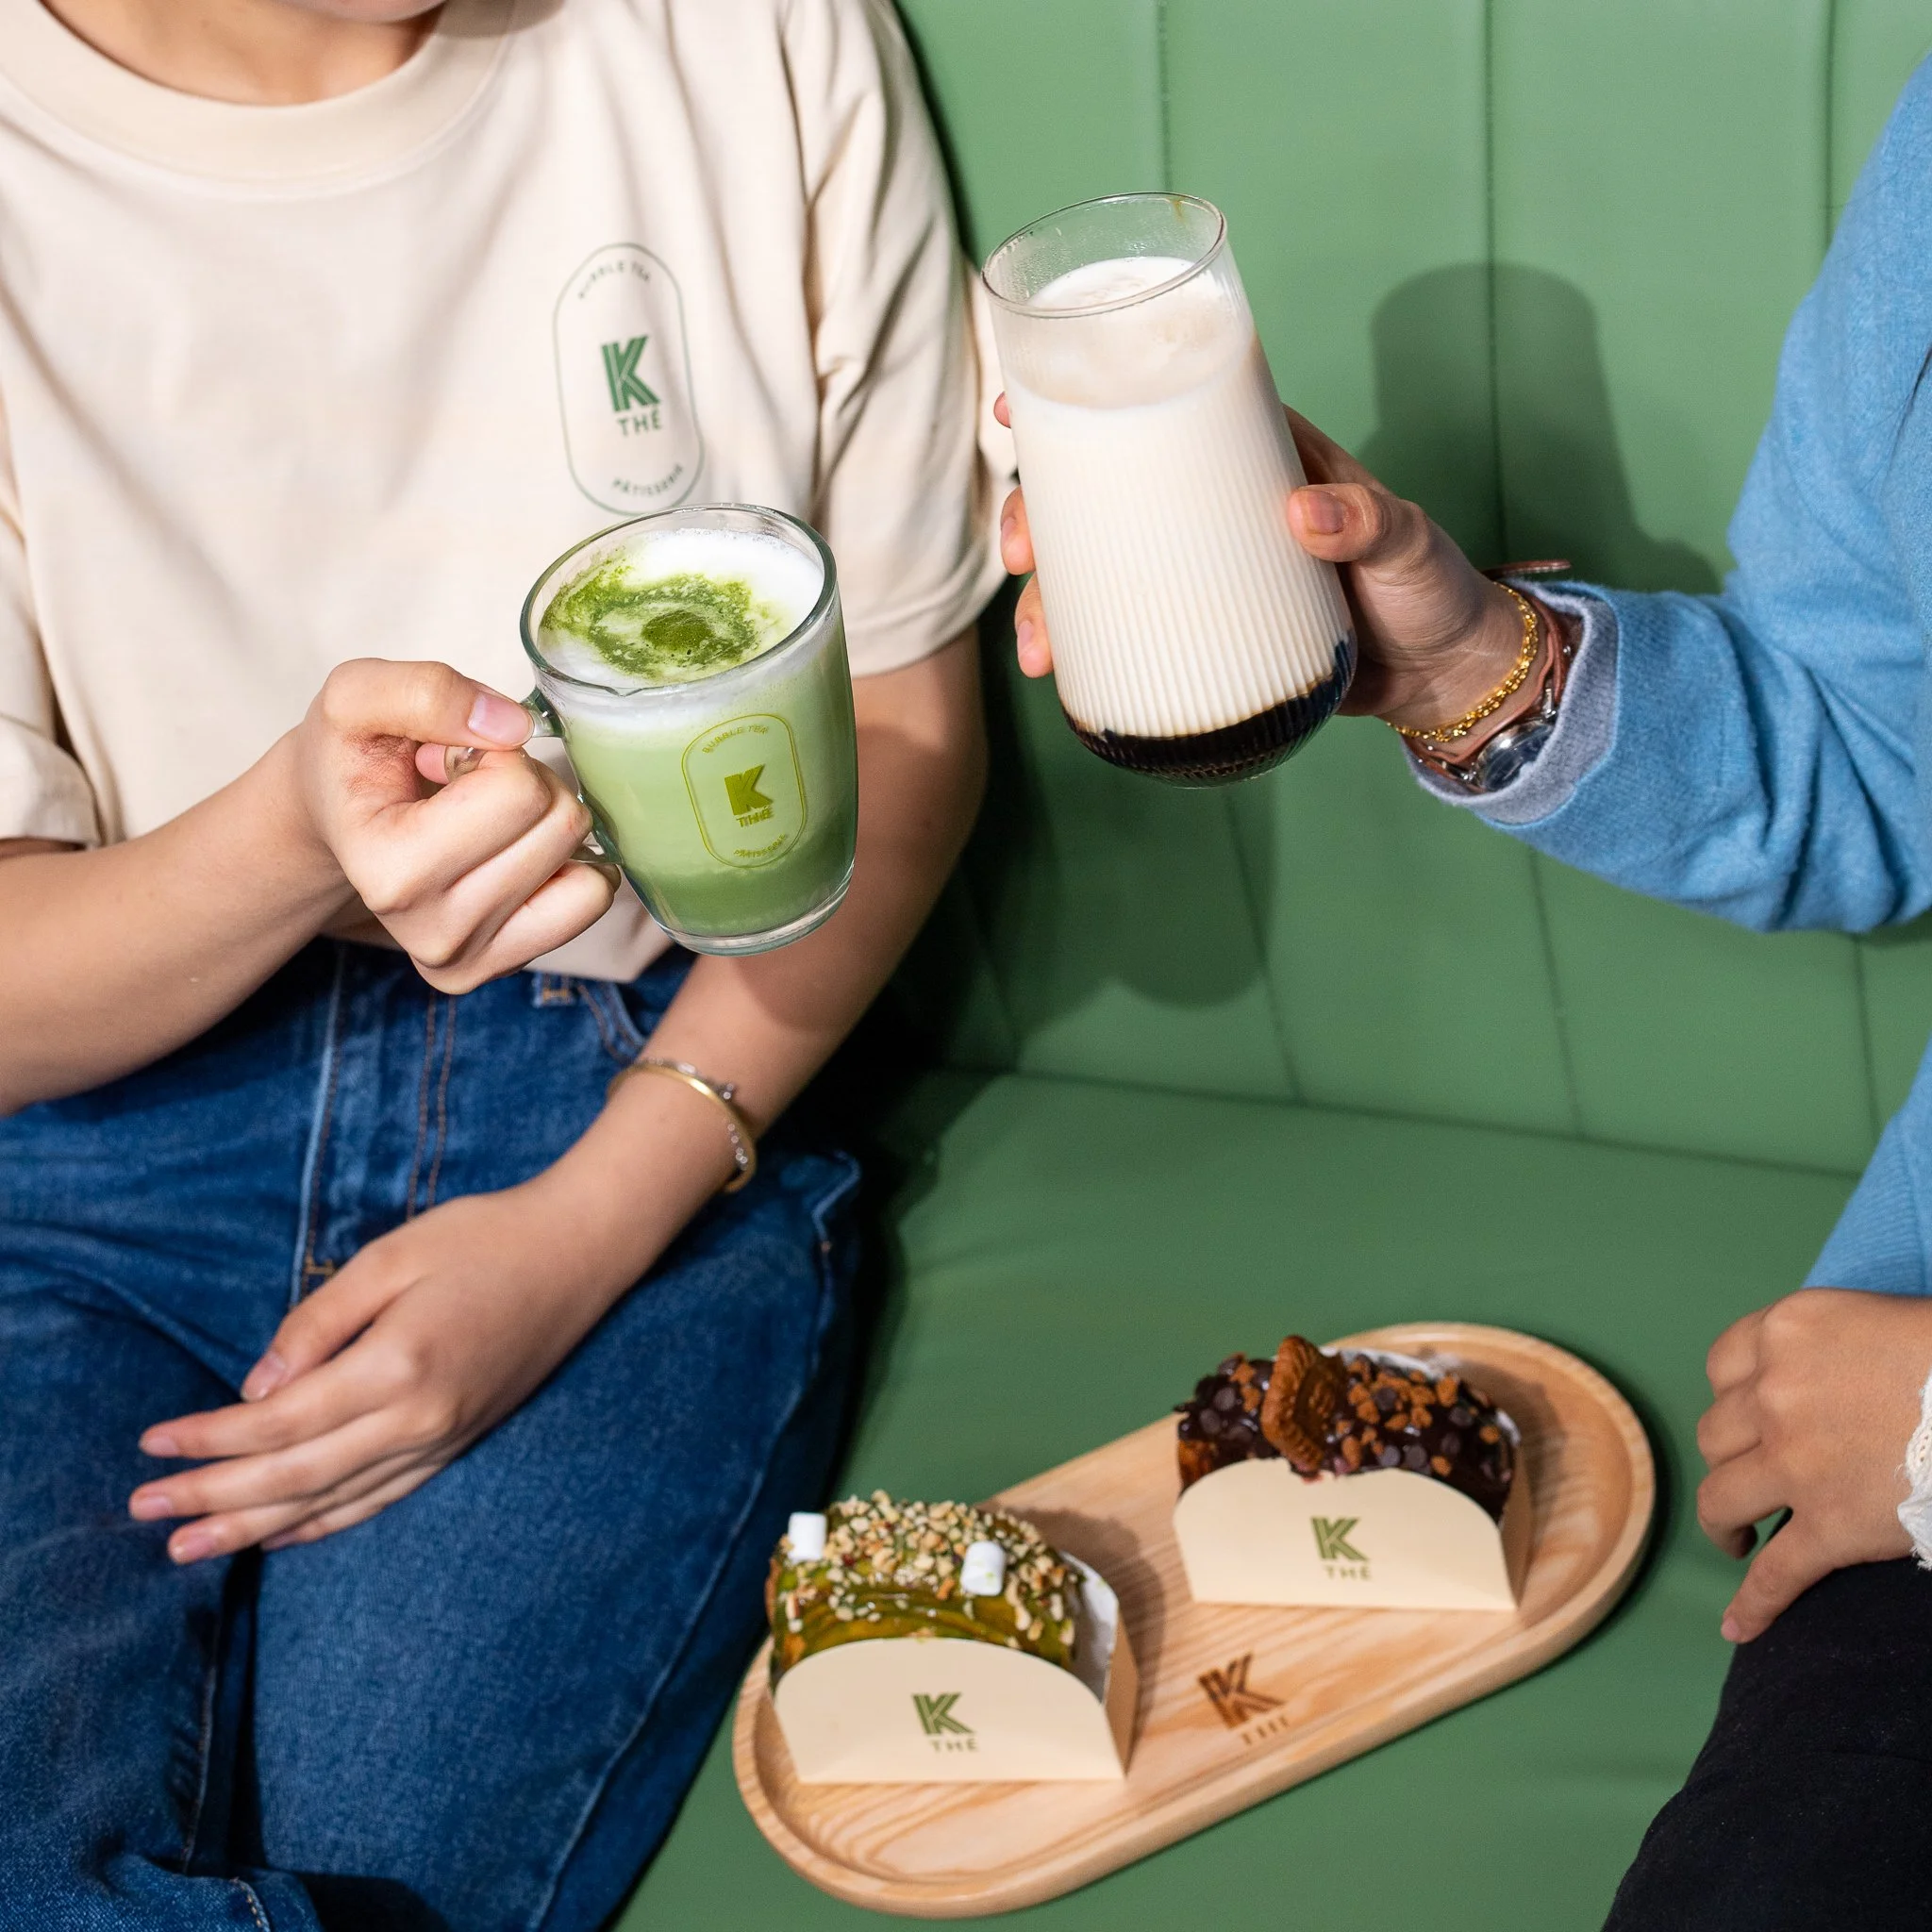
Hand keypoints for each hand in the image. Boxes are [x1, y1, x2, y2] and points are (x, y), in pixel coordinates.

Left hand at [126, 1179, 644, 1561]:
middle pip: (296, 1475)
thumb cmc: (483, 1237)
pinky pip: (381, 1498)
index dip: (210, 1439)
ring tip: (188, 1551)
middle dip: (213, 1499)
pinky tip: (281, 1535)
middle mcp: (420, 1417)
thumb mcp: (391, 1256)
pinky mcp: (459, 1440)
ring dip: (255, 1527)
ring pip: (334, 1501)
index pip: (281, 1421)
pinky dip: (324, 1523)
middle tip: (144, 1515)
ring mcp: (444, 1437)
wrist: (581, 1251)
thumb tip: (256, 1389)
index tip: (150, 1448)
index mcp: (398, 1365)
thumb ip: (319, 1323)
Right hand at [288, 659, 613, 991]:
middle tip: (471, 787)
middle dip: (531, 783)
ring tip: (487, 820)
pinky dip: (571, 865)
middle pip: (560, 826)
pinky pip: (590, 901)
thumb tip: (514, 727)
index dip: (498, 752)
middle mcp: (432, 934)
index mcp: (389, 871)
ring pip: (587, 867)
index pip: (517, 791)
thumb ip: (426, 692)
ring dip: (550, 824)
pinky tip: (515, 854)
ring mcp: (468, 959)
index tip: (449, 759)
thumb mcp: (358, 696)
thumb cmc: (353, 757)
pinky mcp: (502, 966)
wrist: (336, 819)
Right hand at [993, 396, 1533, 733]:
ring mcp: (1203, 575)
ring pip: (1102, 571)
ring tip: (1036, 644)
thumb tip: (1302, 510)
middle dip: (1039, 517)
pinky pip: (1131, 633)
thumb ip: (1368, 521)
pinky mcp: (1205, 635)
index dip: (1081, 403)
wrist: (1442, 678)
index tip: (1018, 407)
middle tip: (1020, 553)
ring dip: (1050, 600)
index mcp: (1256, 455)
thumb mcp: (1407, 545)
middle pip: (1103, 495)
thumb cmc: (1431, 590)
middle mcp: (1214, 509)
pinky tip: (1056, 672)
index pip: (1158, 410)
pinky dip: (1087, 651)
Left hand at [1696, 1287, 1931, 1640]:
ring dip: (1723, 1520)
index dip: (1735, 1396)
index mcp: (1787, 1331)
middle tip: (1754, 1475)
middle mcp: (1774, 1392)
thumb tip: (1821, 1380)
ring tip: (1737, 1535)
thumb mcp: (1875, 1318)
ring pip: (1721, 1496)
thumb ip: (1827, 1347)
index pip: (1725, 1365)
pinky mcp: (1830, 1526)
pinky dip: (1752, 1605)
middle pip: (1717, 1432)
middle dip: (1732, 1457)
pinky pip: (1775, 1573)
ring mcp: (1795, 1462)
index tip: (1748, 1417)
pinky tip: (1737, 1627)